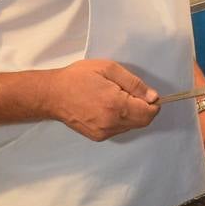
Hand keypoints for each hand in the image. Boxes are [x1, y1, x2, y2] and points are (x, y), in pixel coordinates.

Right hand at [43, 59, 158, 140]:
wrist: (52, 94)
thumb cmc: (78, 77)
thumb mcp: (109, 69)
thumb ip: (134, 84)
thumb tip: (152, 97)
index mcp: (116, 105)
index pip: (148, 113)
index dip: (152, 103)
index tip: (145, 94)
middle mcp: (112, 123)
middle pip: (142, 121)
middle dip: (143, 108)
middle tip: (129, 93)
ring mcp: (104, 132)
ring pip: (131, 126)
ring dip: (131, 114)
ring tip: (114, 98)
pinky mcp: (98, 136)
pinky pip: (119, 129)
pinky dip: (120, 119)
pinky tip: (107, 107)